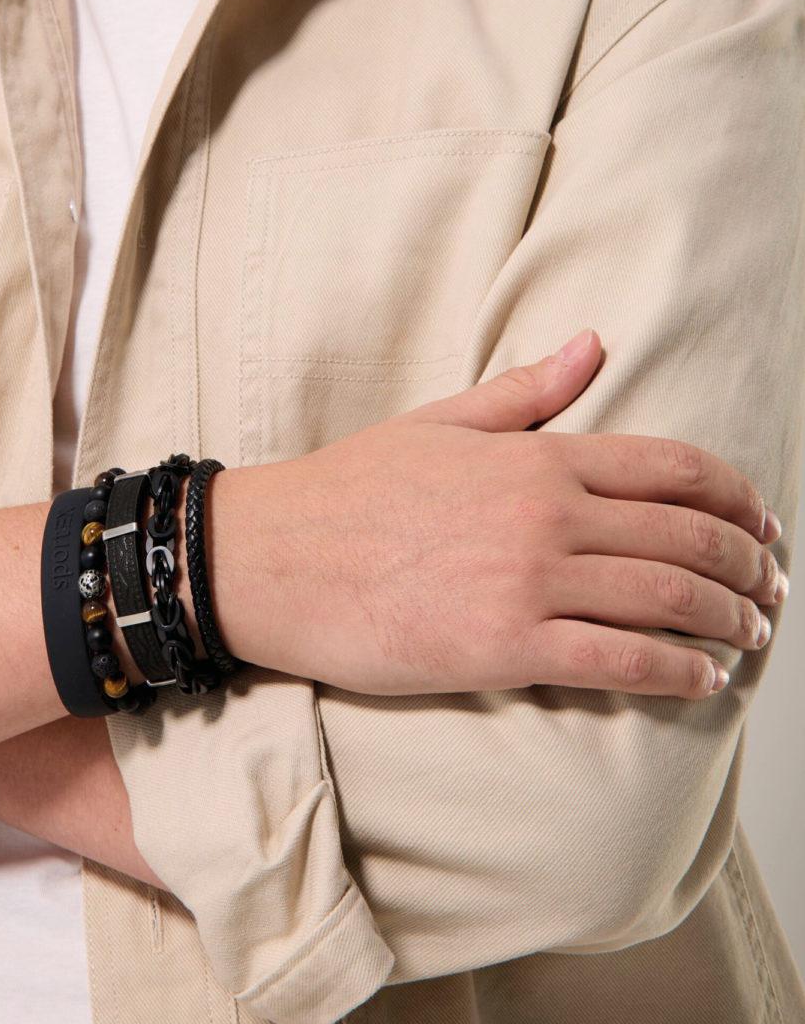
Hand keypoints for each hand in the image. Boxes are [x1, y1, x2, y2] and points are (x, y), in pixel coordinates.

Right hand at [210, 329, 782, 700]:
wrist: (269, 559)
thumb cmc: (347, 491)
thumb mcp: (440, 422)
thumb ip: (528, 392)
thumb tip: (595, 343)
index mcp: (538, 455)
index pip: (674, 468)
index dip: (738, 499)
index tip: (765, 525)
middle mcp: (547, 514)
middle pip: (688, 538)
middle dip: (750, 568)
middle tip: (773, 592)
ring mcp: (529, 582)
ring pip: (668, 600)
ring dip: (730, 623)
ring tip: (752, 639)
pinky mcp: (503, 649)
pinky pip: (620, 662)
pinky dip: (678, 672)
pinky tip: (703, 680)